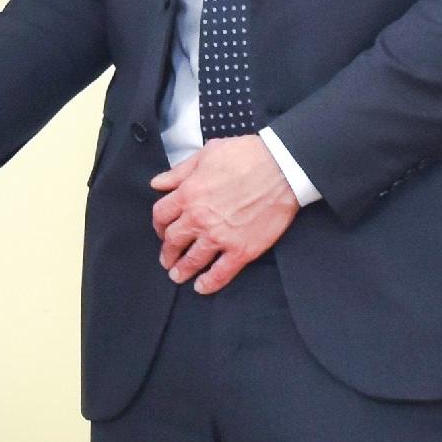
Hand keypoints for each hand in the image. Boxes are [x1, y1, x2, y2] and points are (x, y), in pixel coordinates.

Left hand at [151, 134, 298, 293]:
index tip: (162, 230)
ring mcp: (220, 237)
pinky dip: (209, 283)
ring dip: (182, 270)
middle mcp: (199, 218)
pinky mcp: (242, 249)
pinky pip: (220, 273)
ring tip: (177, 275)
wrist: (282, 168)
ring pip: (192, 260)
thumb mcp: (207, 153)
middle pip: (173, 241)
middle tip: (167, 258)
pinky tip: (202, 287)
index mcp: (189, 194)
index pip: (161, 216)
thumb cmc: (248, 156)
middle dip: (167, 251)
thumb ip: (179, 171)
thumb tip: (158, 183)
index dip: (158, 225)